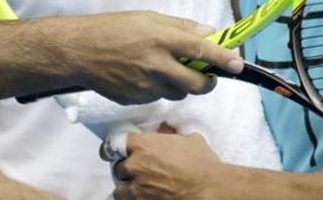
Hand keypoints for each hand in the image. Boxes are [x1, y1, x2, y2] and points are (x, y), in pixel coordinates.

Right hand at [61, 11, 244, 104]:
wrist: (79, 51)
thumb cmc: (112, 29)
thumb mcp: (147, 18)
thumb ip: (180, 26)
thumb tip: (208, 32)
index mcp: (160, 38)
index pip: (199, 50)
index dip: (222, 58)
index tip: (238, 64)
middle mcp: (155, 63)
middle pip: (195, 84)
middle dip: (207, 83)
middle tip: (207, 77)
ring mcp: (145, 84)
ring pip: (177, 93)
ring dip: (180, 86)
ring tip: (164, 70)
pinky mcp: (135, 98)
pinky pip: (157, 97)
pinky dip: (158, 89)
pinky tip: (143, 76)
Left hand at [112, 127, 226, 199]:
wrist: (209, 188)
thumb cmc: (202, 162)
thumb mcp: (187, 139)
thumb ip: (169, 134)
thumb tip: (164, 129)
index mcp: (142, 144)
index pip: (113, 143)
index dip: (114, 147)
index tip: (114, 151)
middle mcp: (134, 165)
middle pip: (118, 166)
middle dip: (127, 168)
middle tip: (139, 170)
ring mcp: (137, 187)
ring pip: (120, 188)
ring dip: (127, 187)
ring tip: (138, 187)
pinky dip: (133, 199)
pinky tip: (142, 196)